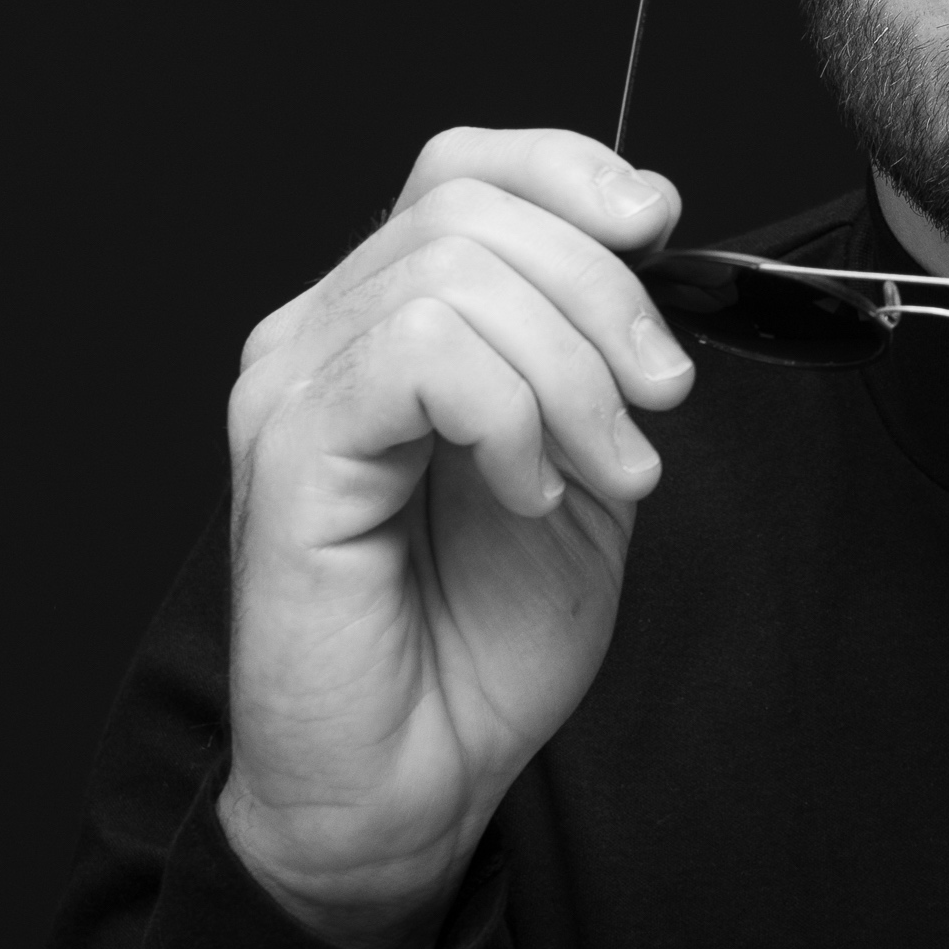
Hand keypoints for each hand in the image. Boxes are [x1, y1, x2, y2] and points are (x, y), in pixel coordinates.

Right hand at [214, 127, 694, 948]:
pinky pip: (415, 353)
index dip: (570, 172)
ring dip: (569, 372)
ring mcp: (291, 385)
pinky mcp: (288, 450)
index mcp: (385, 319)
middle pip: (471, 208)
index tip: (660, 230)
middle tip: (658, 402)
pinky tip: (528, 491)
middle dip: (602, 293)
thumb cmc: (480, 638)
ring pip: (454, 274)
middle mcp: (321, 332)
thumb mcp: (583, 459)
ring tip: (604, 472)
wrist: (412, 780)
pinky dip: (506, 414)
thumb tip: (650, 243)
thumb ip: (595, 353)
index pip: (461, 168)